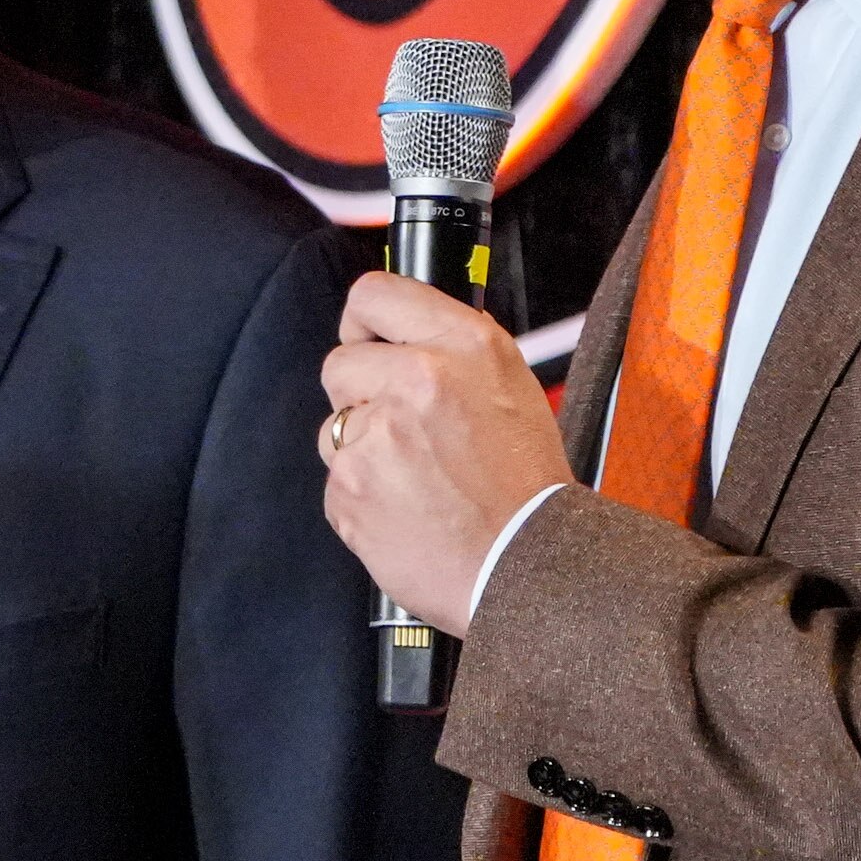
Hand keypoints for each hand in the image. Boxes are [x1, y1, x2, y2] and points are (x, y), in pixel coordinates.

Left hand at [320, 273, 571, 634]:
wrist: (525, 566)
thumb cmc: (525, 486)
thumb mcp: (510, 387)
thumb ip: (454, 352)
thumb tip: (408, 332)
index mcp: (463, 347)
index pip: (374, 295)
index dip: (363, 322)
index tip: (366, 340)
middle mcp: (415, 381)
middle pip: (339, 364)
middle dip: (362, 393)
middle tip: (404, 428)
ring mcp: (375, 437)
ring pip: (335, 426)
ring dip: (362, 448)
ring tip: (416, 477)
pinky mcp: (348, 488)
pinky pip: (337, 479)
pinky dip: (362, 494)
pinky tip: (406, 507)